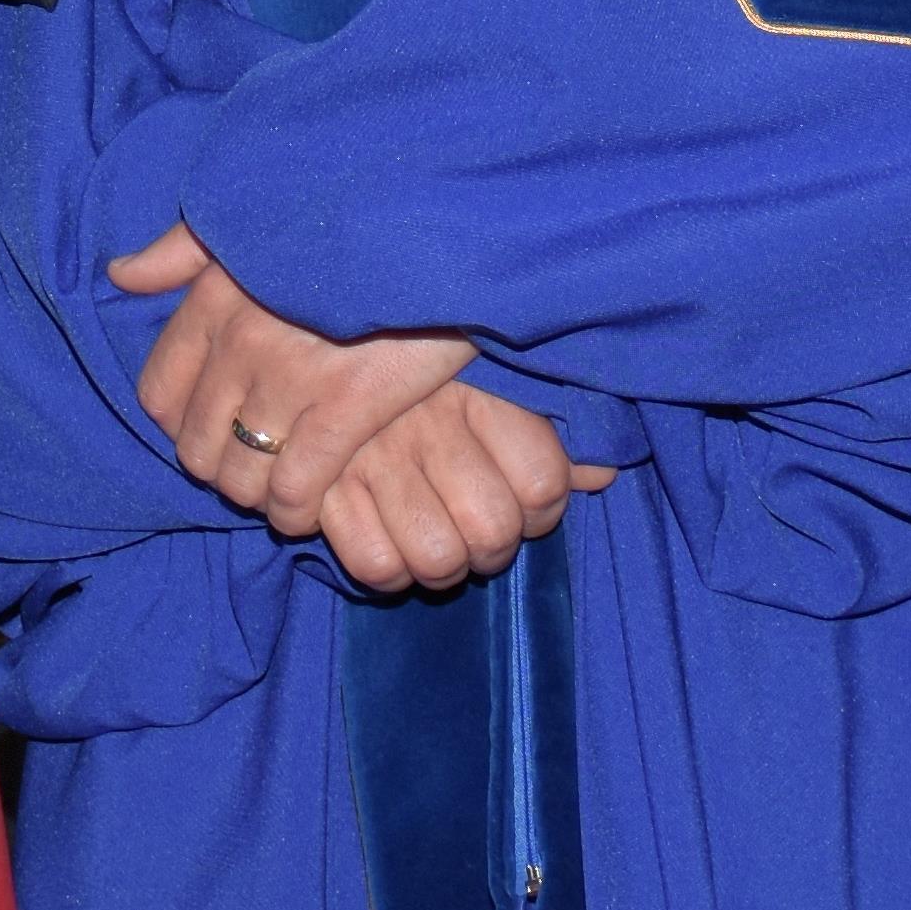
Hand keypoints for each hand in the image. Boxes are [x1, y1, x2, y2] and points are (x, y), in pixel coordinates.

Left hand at [113, 224, 472, 536]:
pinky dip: (297, 511)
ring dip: (257, 496)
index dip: (178, 427)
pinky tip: (309, 508)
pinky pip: (297, 489)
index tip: (209, 431)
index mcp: (214, 294)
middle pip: (197, 447)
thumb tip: (121, 274)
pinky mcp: (348, 406)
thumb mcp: (253, 219)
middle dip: (220, 468)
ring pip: (243, 476)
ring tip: (279, 489)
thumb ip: (182, 249)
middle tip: (253, 466)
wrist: (437, 229)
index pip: (159, 393)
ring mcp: (293, 376)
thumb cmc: (345, 223)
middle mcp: (243, 338)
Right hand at [315, 381, 613, 597]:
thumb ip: (548, 422)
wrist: (310, 339)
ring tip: (437, 538)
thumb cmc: (415, 366)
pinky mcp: (325, 491)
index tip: (527, 502)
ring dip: (444, 564)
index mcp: (477, 390)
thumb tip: (599, 473)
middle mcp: (428, 425)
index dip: (544, 510)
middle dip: (494, 547)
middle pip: (494, 533)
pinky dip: (390, 570)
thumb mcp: (487, 373)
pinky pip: (377, 568)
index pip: (543, 484)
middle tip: (479, 528)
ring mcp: (373, 460)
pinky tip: (392, 541)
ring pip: (439, 561)